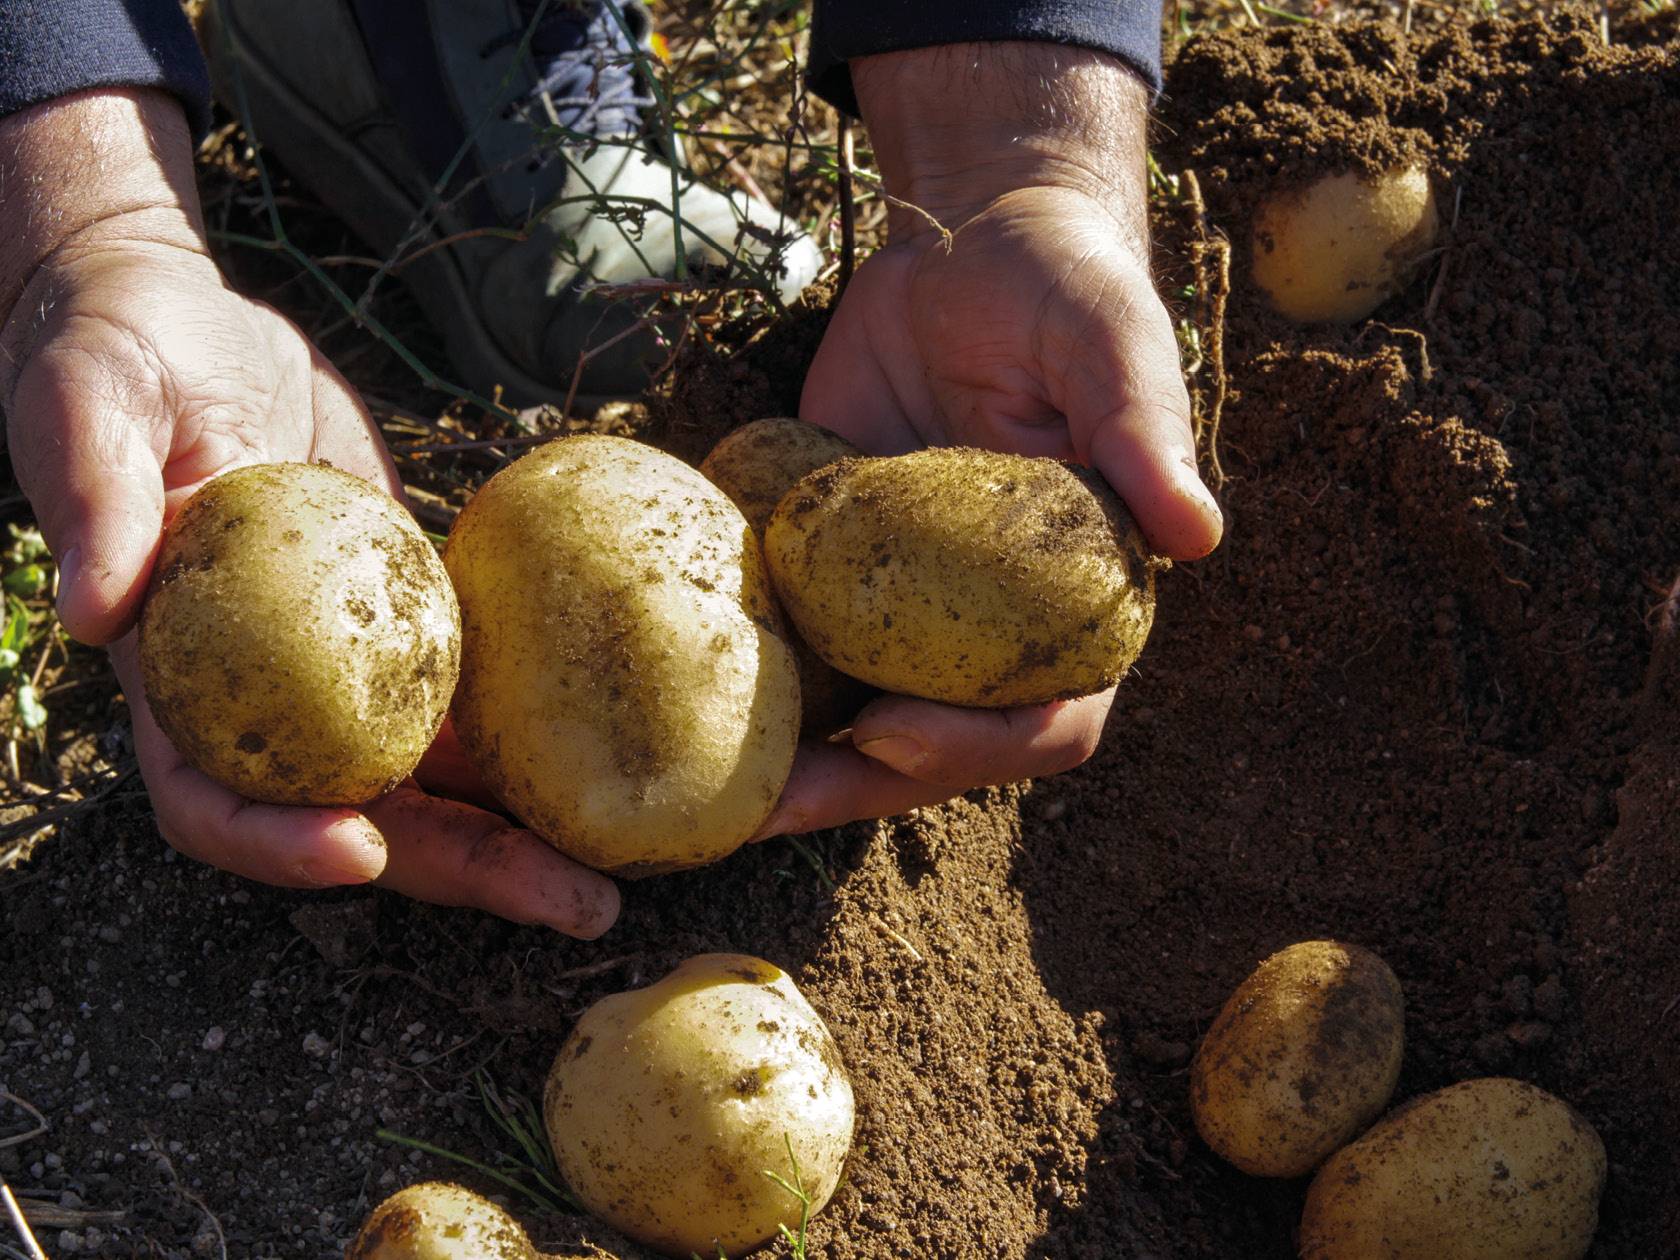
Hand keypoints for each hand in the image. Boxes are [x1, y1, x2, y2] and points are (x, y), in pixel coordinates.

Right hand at [0, 90, 616, 935]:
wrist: (192, 332)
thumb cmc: (117, 363)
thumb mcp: (88, 407)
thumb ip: (96, 501)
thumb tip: (91, 610)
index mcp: (177, 679)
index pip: (213, 797)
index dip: (277, 841)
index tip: (359, 848)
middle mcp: (270, 700)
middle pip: (367, 818)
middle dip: (470, 870)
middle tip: (582, 906)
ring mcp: (350, 672)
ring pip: (444, 779)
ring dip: (536, 830)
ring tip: (634, 865)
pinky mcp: (416, 624)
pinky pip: (483, 693)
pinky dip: (553, 732)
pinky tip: (637, 754)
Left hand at [759, 44, 1222, 836]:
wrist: (967, 245)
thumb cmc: (1063, 291)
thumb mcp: (1111, 345)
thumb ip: (1143, 434)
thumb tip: (1196, 536)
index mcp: (1081, 603)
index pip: (1048, 718)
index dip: (974, 746)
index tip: (888, 732)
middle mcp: (995, 627)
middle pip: (935, 745)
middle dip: (855, 785)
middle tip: (768, 805)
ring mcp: (908, 607)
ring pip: (855, 714)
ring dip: (789, 759)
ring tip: (704, 790)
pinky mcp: (836, 568)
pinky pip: (795, 640)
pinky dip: (743, 672)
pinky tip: (673, 692)